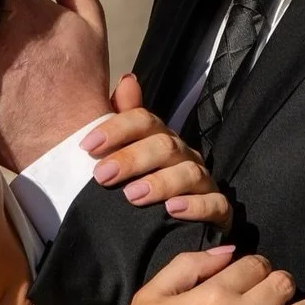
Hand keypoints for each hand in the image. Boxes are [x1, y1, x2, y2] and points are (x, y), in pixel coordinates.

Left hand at [80, 75, 230, 229]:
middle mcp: (185, 155)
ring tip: (132, 196)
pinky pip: (215, 205)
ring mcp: (203, 182)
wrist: (176, 224)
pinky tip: (173, 210)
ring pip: (189, 173)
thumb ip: (124, 118)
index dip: (116, 129)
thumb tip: (127, 80)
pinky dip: (196, 206)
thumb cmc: (145, 183)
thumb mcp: (128, 151)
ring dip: (161, 183)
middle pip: (164, 146)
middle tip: (102, 175)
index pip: (144, 121)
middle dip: (132, 159)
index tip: (87, 146)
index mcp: (161, 139)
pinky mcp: (218, 210)